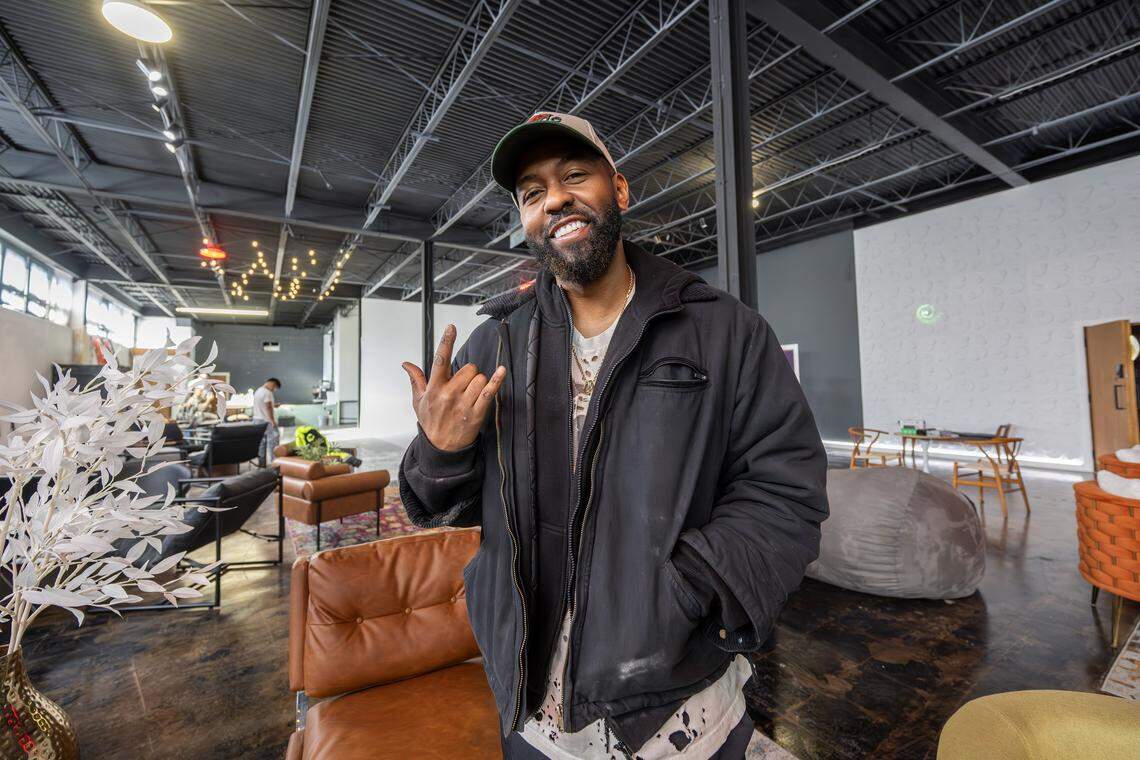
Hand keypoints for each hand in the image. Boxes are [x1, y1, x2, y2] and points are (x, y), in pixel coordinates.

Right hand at [401, 324, 505, 451]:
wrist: (441, 450)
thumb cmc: (431, 422)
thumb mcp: (419, 401)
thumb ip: (416, 380)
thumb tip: (406, 364)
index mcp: (434, 388)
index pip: (440, 360)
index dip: (446, 342)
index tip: (452, 327)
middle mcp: (449, 394)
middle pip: (469, 368)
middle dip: (470, 373)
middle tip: (464, 386)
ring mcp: (463, 404)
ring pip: (480, 379)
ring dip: (479, 383)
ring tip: (471, 395)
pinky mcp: (476, 413)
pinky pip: (489, 392)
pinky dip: (497, 381)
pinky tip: (501, 371)